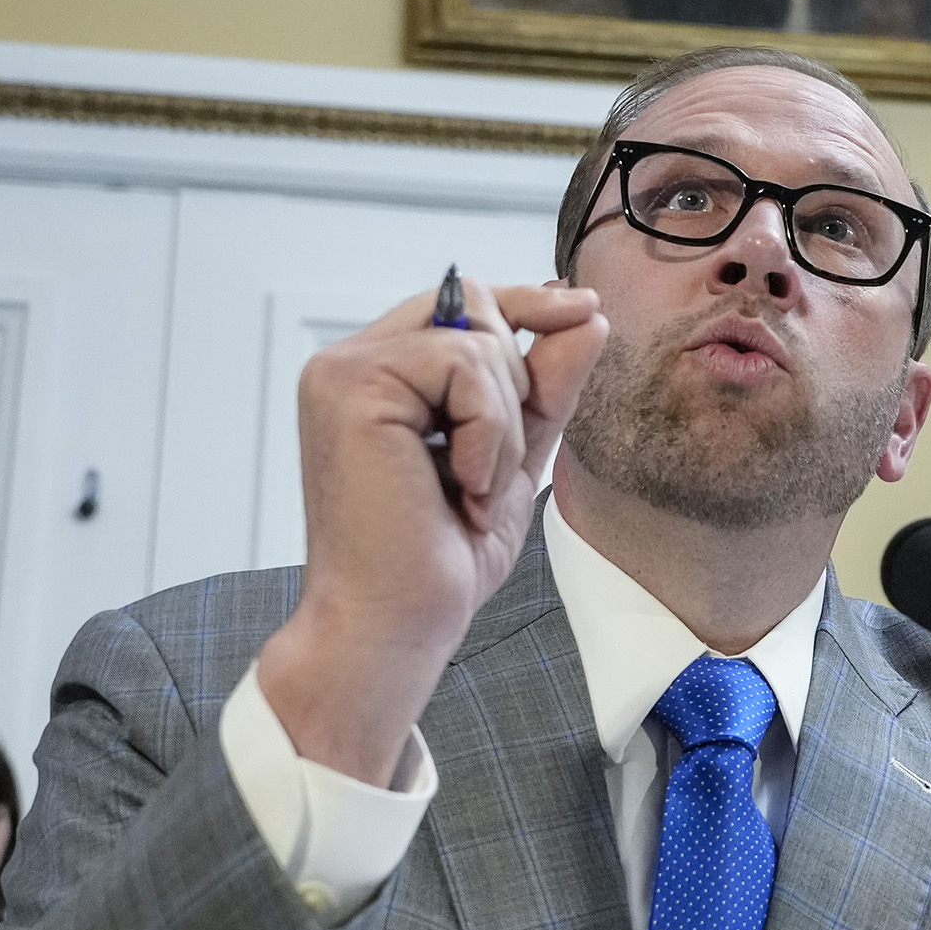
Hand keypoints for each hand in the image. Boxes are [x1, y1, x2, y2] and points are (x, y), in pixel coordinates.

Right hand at [256, 280, 607, 784]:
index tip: (584, 309)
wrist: (395, 626)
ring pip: (476, 341)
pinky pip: (463, 368)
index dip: (526, 303)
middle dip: (516, 386)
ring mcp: (343, 372)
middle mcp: (349, 364)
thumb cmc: (435, 559)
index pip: (460, 305)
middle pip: (474, 305)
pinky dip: (487, 433)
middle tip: (492, 472)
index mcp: (376, 377)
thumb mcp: (513, 456)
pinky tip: (461, 487)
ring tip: (474, 491)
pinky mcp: (352, 387)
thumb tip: (587, 314)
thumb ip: (546, 385)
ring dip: (504, 426)